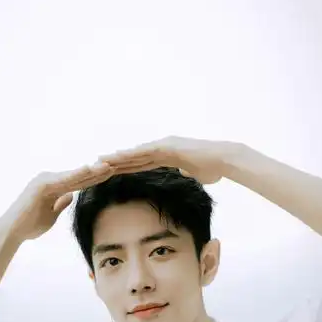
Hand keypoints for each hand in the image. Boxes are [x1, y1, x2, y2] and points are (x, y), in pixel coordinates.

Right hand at [0, 163, 113, 243]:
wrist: (12, 232)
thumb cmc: (29, 225)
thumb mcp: (51, 215)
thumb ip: (61, 203)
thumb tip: (71, 196)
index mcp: (53, 186)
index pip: (79, 182)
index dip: (95, 179)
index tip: (112, 174)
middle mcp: (49, 179)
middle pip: (79, 176)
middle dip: (97, 172)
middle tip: (117, 165)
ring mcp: (45, 180)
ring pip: (73, 176)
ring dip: (91, 171)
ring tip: (108, 166)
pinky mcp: (41, 185)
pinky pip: (62, 180)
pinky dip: (76, 174)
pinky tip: (89, 170)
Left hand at [97, 136, 236, 185]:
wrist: (224, 160)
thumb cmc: (213, 168)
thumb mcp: (195, 173)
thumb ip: (187, 173)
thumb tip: (186, 176)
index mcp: (167, 156)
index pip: (141, 164)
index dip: (126, 167)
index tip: (111, 171)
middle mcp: (162, 148)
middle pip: (135, 157)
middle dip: (116, 162)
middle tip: (97, 164)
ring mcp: (164, 146)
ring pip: (136, 153)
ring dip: (118, 157)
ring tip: (100, 160)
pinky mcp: (167, 147)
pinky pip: (144, 152)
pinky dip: (130, 155)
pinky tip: (117, 158)